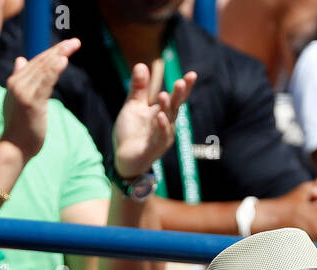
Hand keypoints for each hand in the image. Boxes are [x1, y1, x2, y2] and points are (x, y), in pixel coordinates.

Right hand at [0, 38, 80, 158]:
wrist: (14, 148)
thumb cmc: (19, 127)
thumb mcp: (17, 99)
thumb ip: (21, 79)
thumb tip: (21, 59)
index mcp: (15, 82)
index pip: (35, 62)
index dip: (51, 52)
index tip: (66, 46)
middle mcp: (17, 84)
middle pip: (41, 63)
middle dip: (59, 50)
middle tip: (75, 42)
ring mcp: (24, 93)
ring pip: (44, 70)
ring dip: (59, 56)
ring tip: (73, 46)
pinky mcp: (32, 103)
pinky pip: (45, 84)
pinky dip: (54, 71)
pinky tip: (63, 61)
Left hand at [112, 60, 196, 179]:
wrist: (124, 159)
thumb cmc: (131, 133)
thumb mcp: (133, 106)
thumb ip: (138, 88)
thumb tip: (141, 64)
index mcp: (163, 113)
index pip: (177, 99)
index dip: (185, 88)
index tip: (192, 75)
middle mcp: (167, 125)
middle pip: (175, 108)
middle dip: (179, 96)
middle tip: (181, 82)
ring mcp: (161, 138)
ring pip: (168, 121)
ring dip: (167, 109)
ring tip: (164, 95)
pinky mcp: (152, 149)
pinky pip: (159, 137)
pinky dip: (160, 126)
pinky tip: (159, 116)